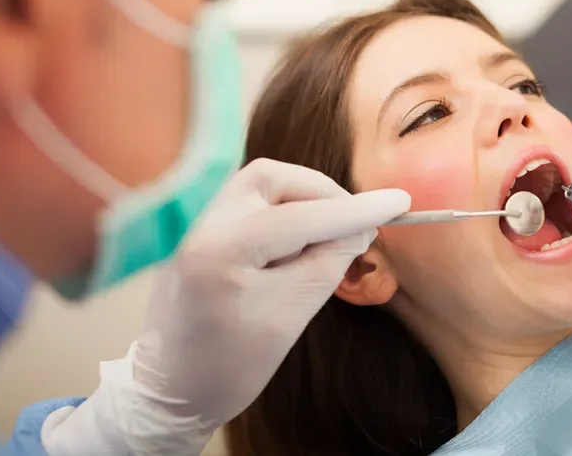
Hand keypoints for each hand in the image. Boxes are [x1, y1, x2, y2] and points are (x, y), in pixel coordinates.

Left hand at [43, 159, 410, 455]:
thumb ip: (327, 264)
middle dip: (322, 193)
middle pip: (273, 179)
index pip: (301, 216)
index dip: (356, 209)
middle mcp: (203, 228)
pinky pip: (250, 204)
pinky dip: (284, 212)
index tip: (400, 201)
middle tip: (355, 222)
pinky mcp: (202, 235)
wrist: (170, 393)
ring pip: (261, 186)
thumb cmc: (228, 367)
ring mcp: (198, 228)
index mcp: (220, 252)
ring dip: (303, 201)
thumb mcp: (289, 318)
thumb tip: (360, 227)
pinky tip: (300, 243)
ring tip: (328, 235)